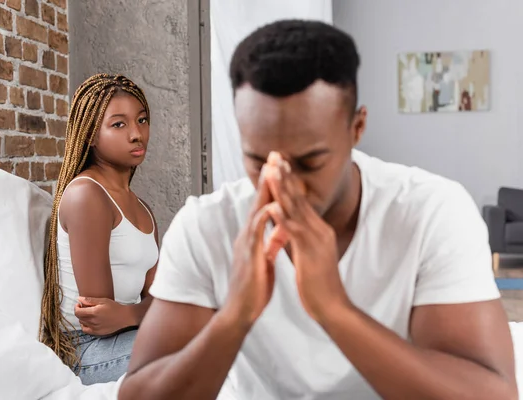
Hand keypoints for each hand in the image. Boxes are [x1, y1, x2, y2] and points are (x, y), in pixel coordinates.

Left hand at [74, 296, 133, 335]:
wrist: (124, 317)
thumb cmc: (114, 307)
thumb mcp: (103, 301)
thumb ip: (90, 300)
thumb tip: (79, 299)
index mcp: (94, 312)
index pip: (77, 312)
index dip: (76, 307)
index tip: (79, 304)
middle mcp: (93, 321)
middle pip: (79, 317)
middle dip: (79, 311)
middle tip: (84, 307)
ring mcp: (95, 328)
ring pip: (82, 323)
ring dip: (82, 318)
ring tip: (88, 313)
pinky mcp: (97, 332)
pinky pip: (86, 330)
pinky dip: (84, 326)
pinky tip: (88, 322)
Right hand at [223, 169, 287, 328]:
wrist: (241, 311)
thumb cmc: (254, 287)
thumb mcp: (265, 260)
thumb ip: (271, 243)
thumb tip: (280, 231)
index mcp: (254, 236)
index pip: (264, 205)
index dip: (273, 186)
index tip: (281, 167)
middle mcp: (248, 236)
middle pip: (259, 201)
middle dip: (268, 178)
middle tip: (275, 156)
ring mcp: (247, 244)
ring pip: (256, 212)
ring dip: (264, 191)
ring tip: (272, 171)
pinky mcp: (249, 256)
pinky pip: (256, 234)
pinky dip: (263, 219)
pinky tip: (271, 206)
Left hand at [265, 153, 351, 323]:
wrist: (332, 306)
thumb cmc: (319, 283)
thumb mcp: (311, 254)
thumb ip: (302, 238)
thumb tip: (291, 227)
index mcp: (317, 230)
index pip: (300, 199)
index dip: (289, 180)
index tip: (279, 164)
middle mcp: (318, 229)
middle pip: (299, 197)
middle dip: (285, 175)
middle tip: (275, 155)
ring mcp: (315, 240)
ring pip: (296, 209)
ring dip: (283, 189)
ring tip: (272, 170)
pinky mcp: (310, 253)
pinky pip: (294, 232)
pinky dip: (283, 218)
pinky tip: (273, 207)